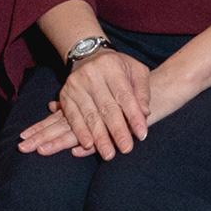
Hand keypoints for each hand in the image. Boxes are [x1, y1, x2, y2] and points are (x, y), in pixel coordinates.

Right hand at [20, 46, 154, 158]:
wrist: (89, 56)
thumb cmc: (119, 68)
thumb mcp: (136, 71)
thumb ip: (143, 90)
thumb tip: (145, 113)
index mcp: (112, 67)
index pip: (125, 95)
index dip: (133, 116)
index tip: (142, 134)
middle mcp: (92, 75)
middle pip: (107, 108)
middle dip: (117, 131)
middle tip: (126, 149)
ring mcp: (76, 85)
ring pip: (90, 115)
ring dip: (99, 137)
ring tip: (108, 154)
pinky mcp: (65, 95)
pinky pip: (73, 117)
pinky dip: (80, 132)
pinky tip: (87, 145)